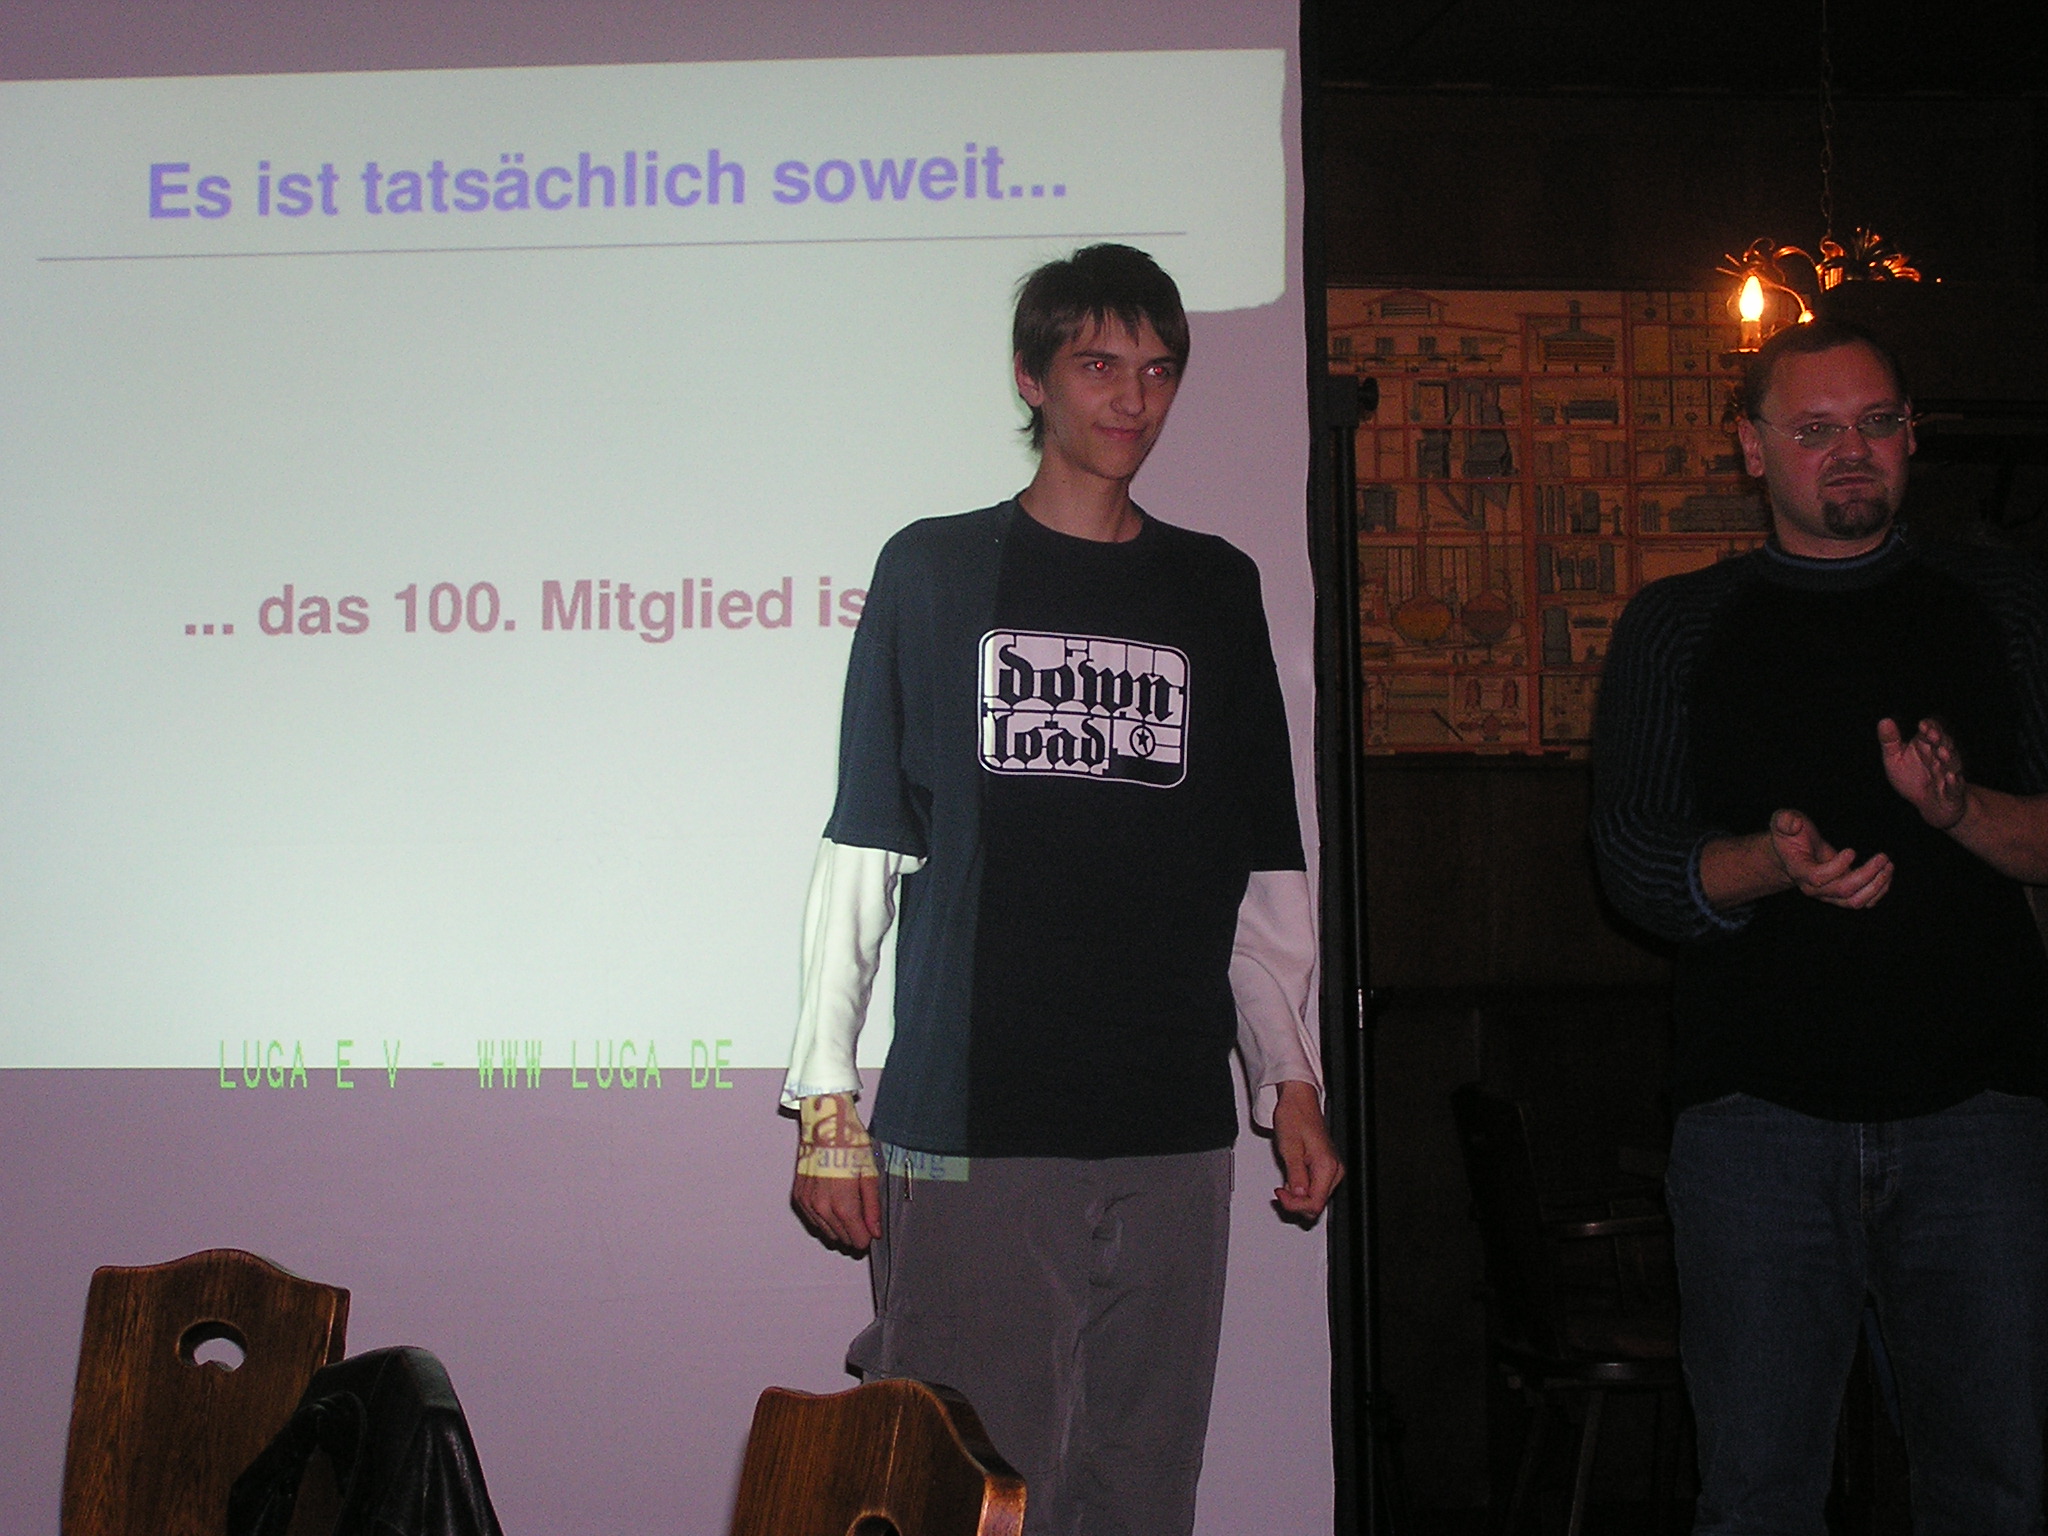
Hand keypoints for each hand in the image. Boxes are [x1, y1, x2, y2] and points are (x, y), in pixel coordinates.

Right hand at [791, 1093, 882, 1252]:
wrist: (824, 1125)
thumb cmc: (848, 1143)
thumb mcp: (869, 1174)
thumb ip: (872, 1207)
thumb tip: (875, 1231)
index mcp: (842, 1203)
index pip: (856, 1238)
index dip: (866, 1237)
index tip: (871, 1231)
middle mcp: (822, 1207)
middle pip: (842, 1238)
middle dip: (854, 1231)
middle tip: (863, 1215)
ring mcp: (808, 1203)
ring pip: (827, 1232)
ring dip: (839, 1226)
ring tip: (849, 1204)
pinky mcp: (800, 1198)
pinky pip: (814, 1220)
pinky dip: (825, 1217)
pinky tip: (834, 1201)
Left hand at [1270, 1080, 1343, 1220]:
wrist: (1298, 1102)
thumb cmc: (1294, 1117)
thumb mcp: (1289, 1148)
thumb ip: (1295, 1174)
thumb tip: (1299, 1195)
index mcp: (1327, 1166)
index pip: (1316, 1204)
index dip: (1295, 1205)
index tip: (1280, 1195)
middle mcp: (1334, 1170)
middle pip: (1317, 1204)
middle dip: (1296, 1202)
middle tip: (1281, 1190)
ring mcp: (1331, 1169)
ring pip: (1316, 1198)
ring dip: (1298, 1196)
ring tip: (1285, 1182)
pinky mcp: (1325, 1168)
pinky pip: (1314, 1188)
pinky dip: (1301, 1188)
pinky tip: (1291, 1179)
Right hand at [1769, 808, 1892, 908]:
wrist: (1792, 854)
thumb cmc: (1790, 835)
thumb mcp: (1782, 821)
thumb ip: (1785, 820)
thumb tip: (1794, 824)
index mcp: (1799, 870)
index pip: (1818, 877)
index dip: (1837, 867)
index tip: (1852, 850)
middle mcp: (1813, 888)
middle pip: (1843, 891)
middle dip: (1867, 875)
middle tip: (1883, 857)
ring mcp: (1828, 894)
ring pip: (1855, 901)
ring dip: (1876, 886)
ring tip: (1888, 866)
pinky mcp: (1841, 895)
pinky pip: (1863, 901)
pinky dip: (1878, 891)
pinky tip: (1885, 874)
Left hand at [1879, 717, 1967, 829]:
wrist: (1930, 804)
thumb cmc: (1912, 777)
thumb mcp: (1895, 759)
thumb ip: (1890, 741)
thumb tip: (1884, 721)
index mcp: (1927, 745)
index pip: (1932, 731)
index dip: (1929, 727)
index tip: (1922, 726)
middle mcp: (1941, 757)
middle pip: (1944, 744)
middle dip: (1939, 740)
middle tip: (1932, 735)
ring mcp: (1949, 773)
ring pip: (1952, 763)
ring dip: (1948, 758)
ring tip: (1942, 752)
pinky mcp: (1954, 792)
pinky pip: (1956, 787)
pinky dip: (1954, 782)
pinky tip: (1950, 777)